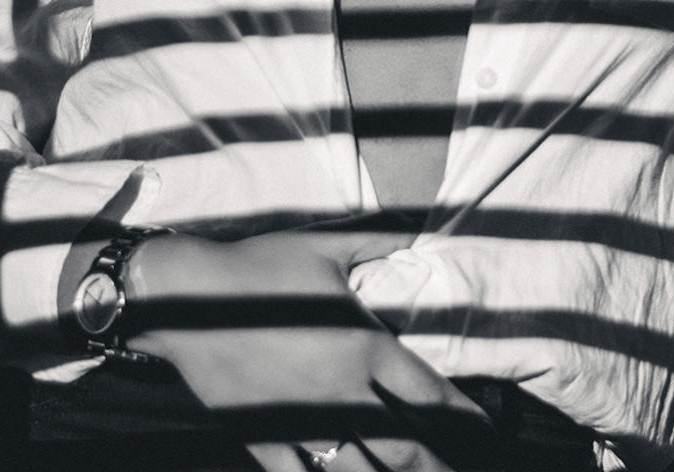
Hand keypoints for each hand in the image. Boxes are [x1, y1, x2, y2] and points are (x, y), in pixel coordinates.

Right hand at [126, 227, 499, 471]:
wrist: (186, 296)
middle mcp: (342, 391)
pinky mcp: (264, 437)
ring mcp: (302, 421)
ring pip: (359, 470)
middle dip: (436, 467)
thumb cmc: (260, 265)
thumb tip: (420, 225)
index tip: (487, 434)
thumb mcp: (326, 245)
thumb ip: (380, 239)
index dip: (465, 418)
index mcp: (363, 345)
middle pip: (404, 446)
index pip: (429, 393)